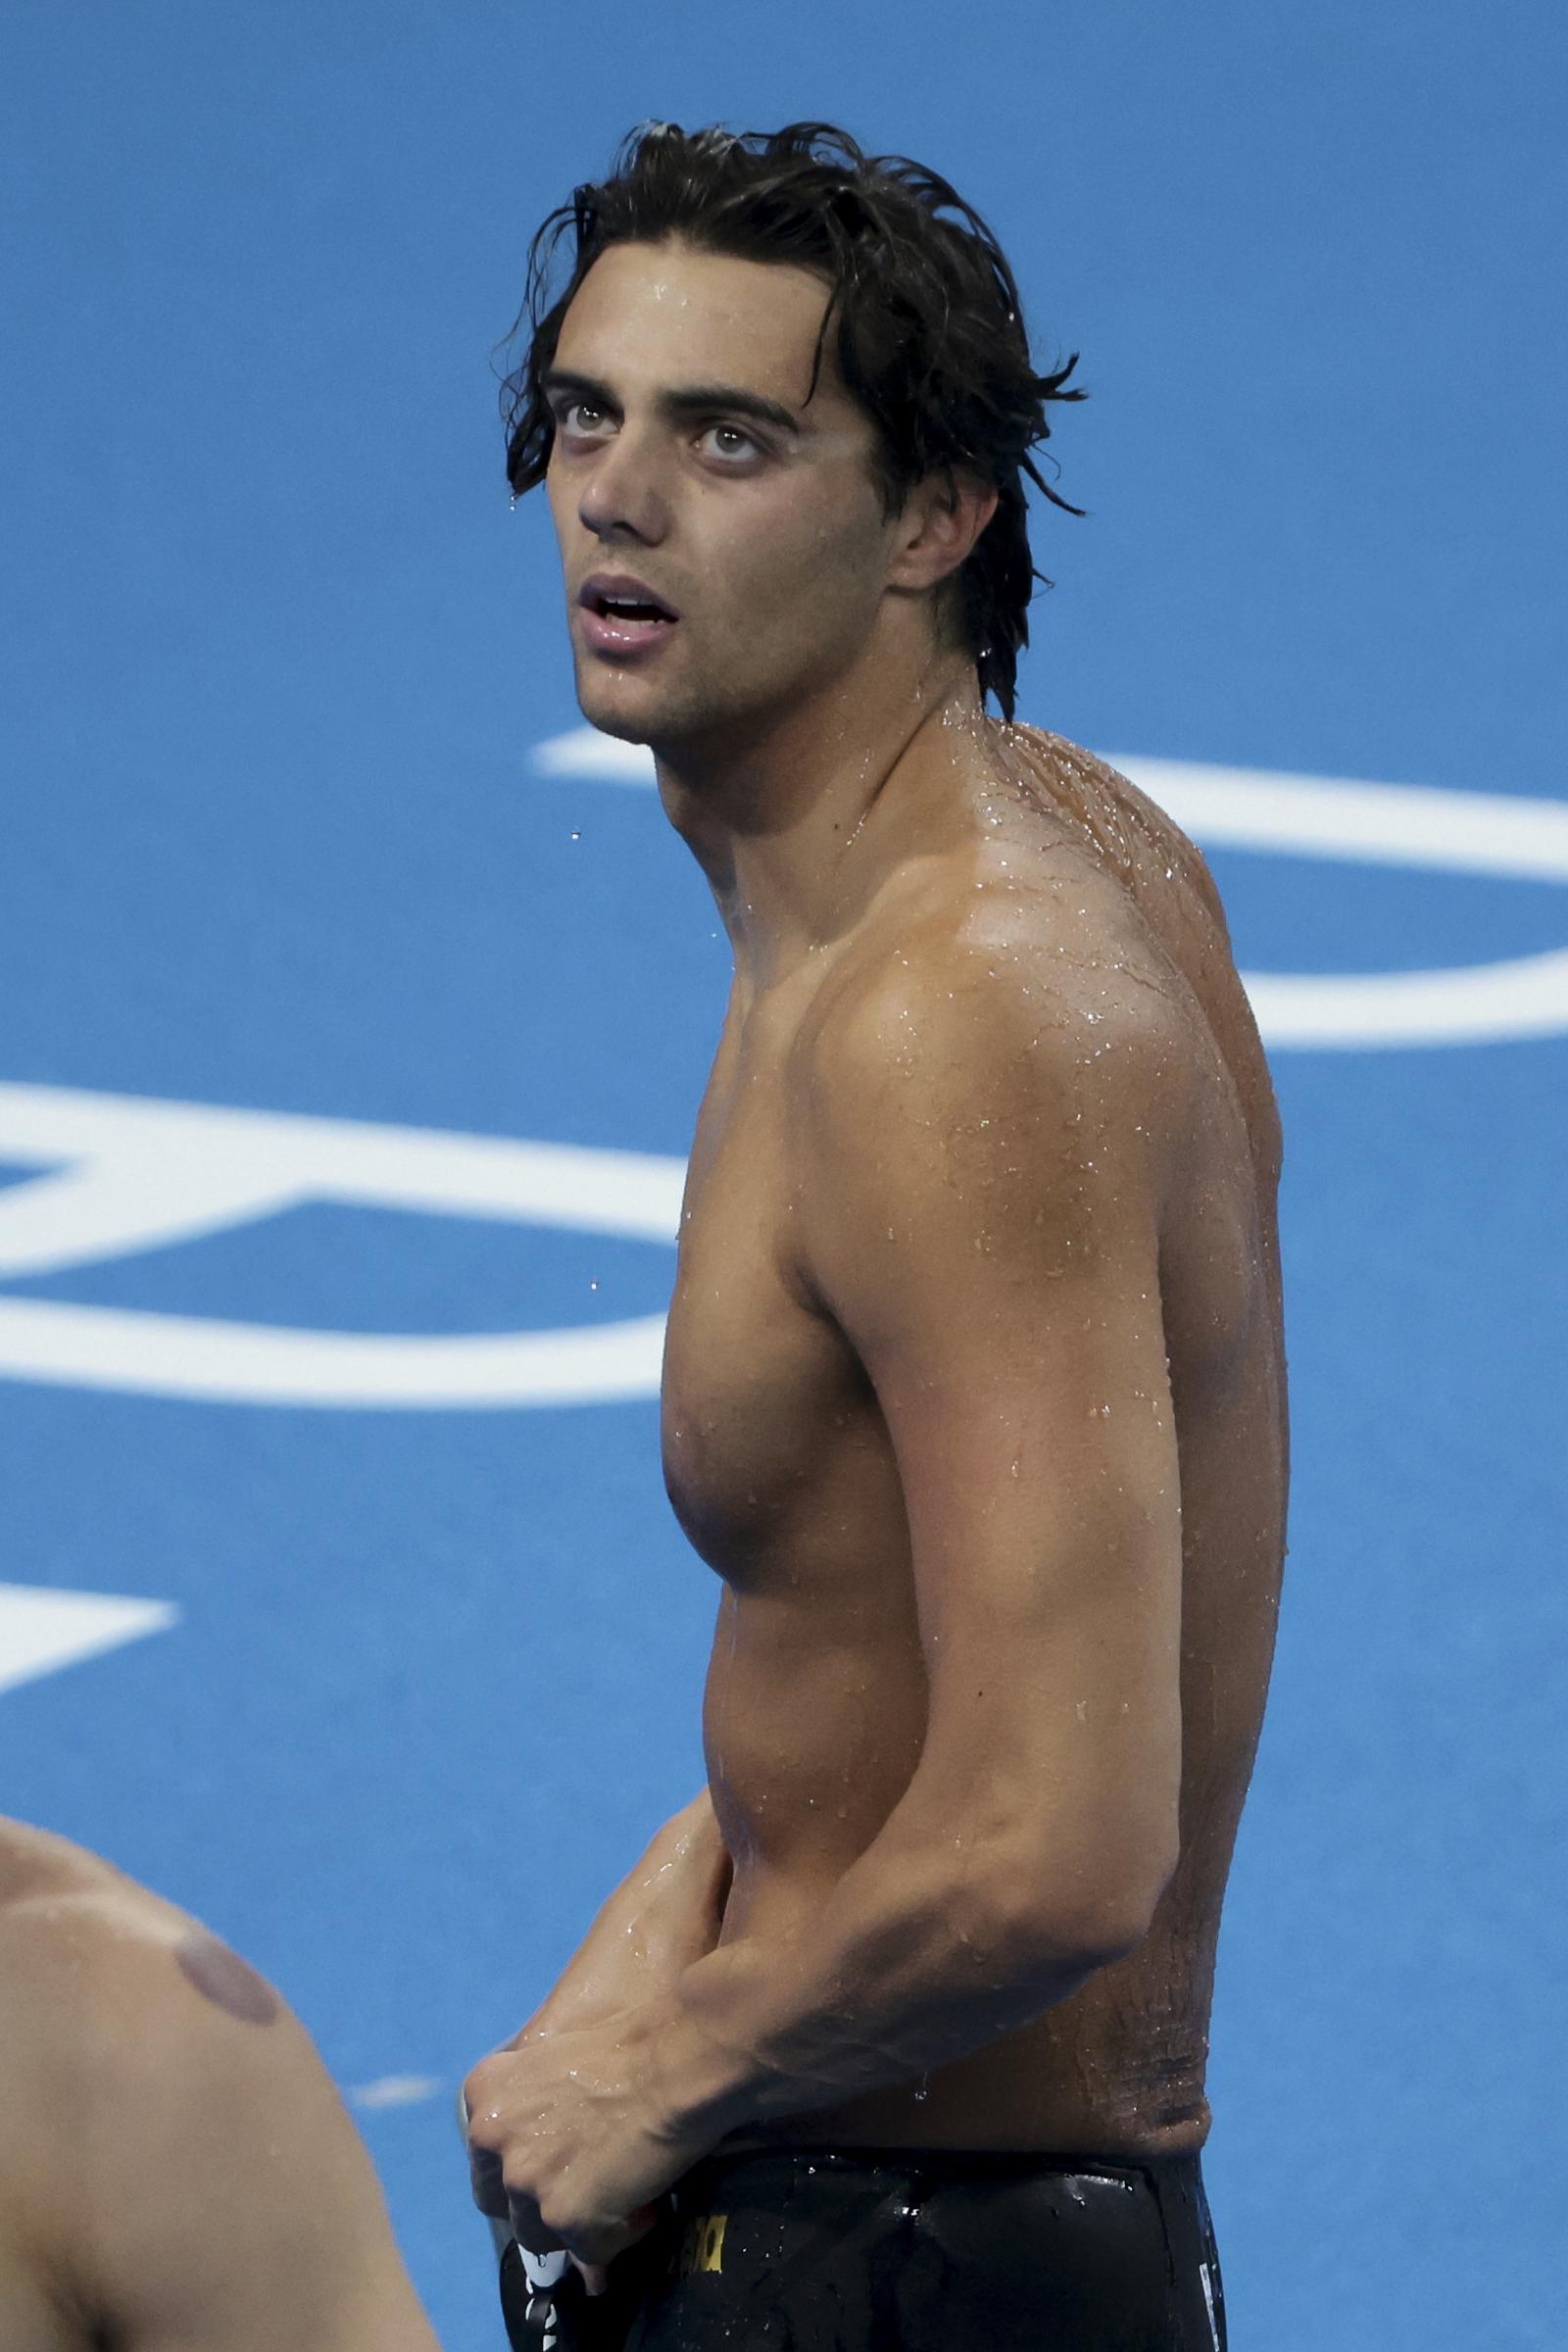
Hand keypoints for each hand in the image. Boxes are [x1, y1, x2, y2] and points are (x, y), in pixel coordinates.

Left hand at [463, 2000, 725, 2269]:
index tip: (562, 2158)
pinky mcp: (566, 2215)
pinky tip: (647, 2202)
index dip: (525, 2163)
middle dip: (540, 2203)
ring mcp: (526, 2180)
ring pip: (539, 2235)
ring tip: (624, 2193)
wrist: (676, 2055)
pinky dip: (621, 2233)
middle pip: (501, 2202)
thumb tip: (550, 2140)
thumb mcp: (560, 2053)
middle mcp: (491, 2137)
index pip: (486, 2154)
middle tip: (588, 2187)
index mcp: (486, 2091)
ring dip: (578, 2222)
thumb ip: (537, 2098)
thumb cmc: (632, 2038)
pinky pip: (591, 2250)